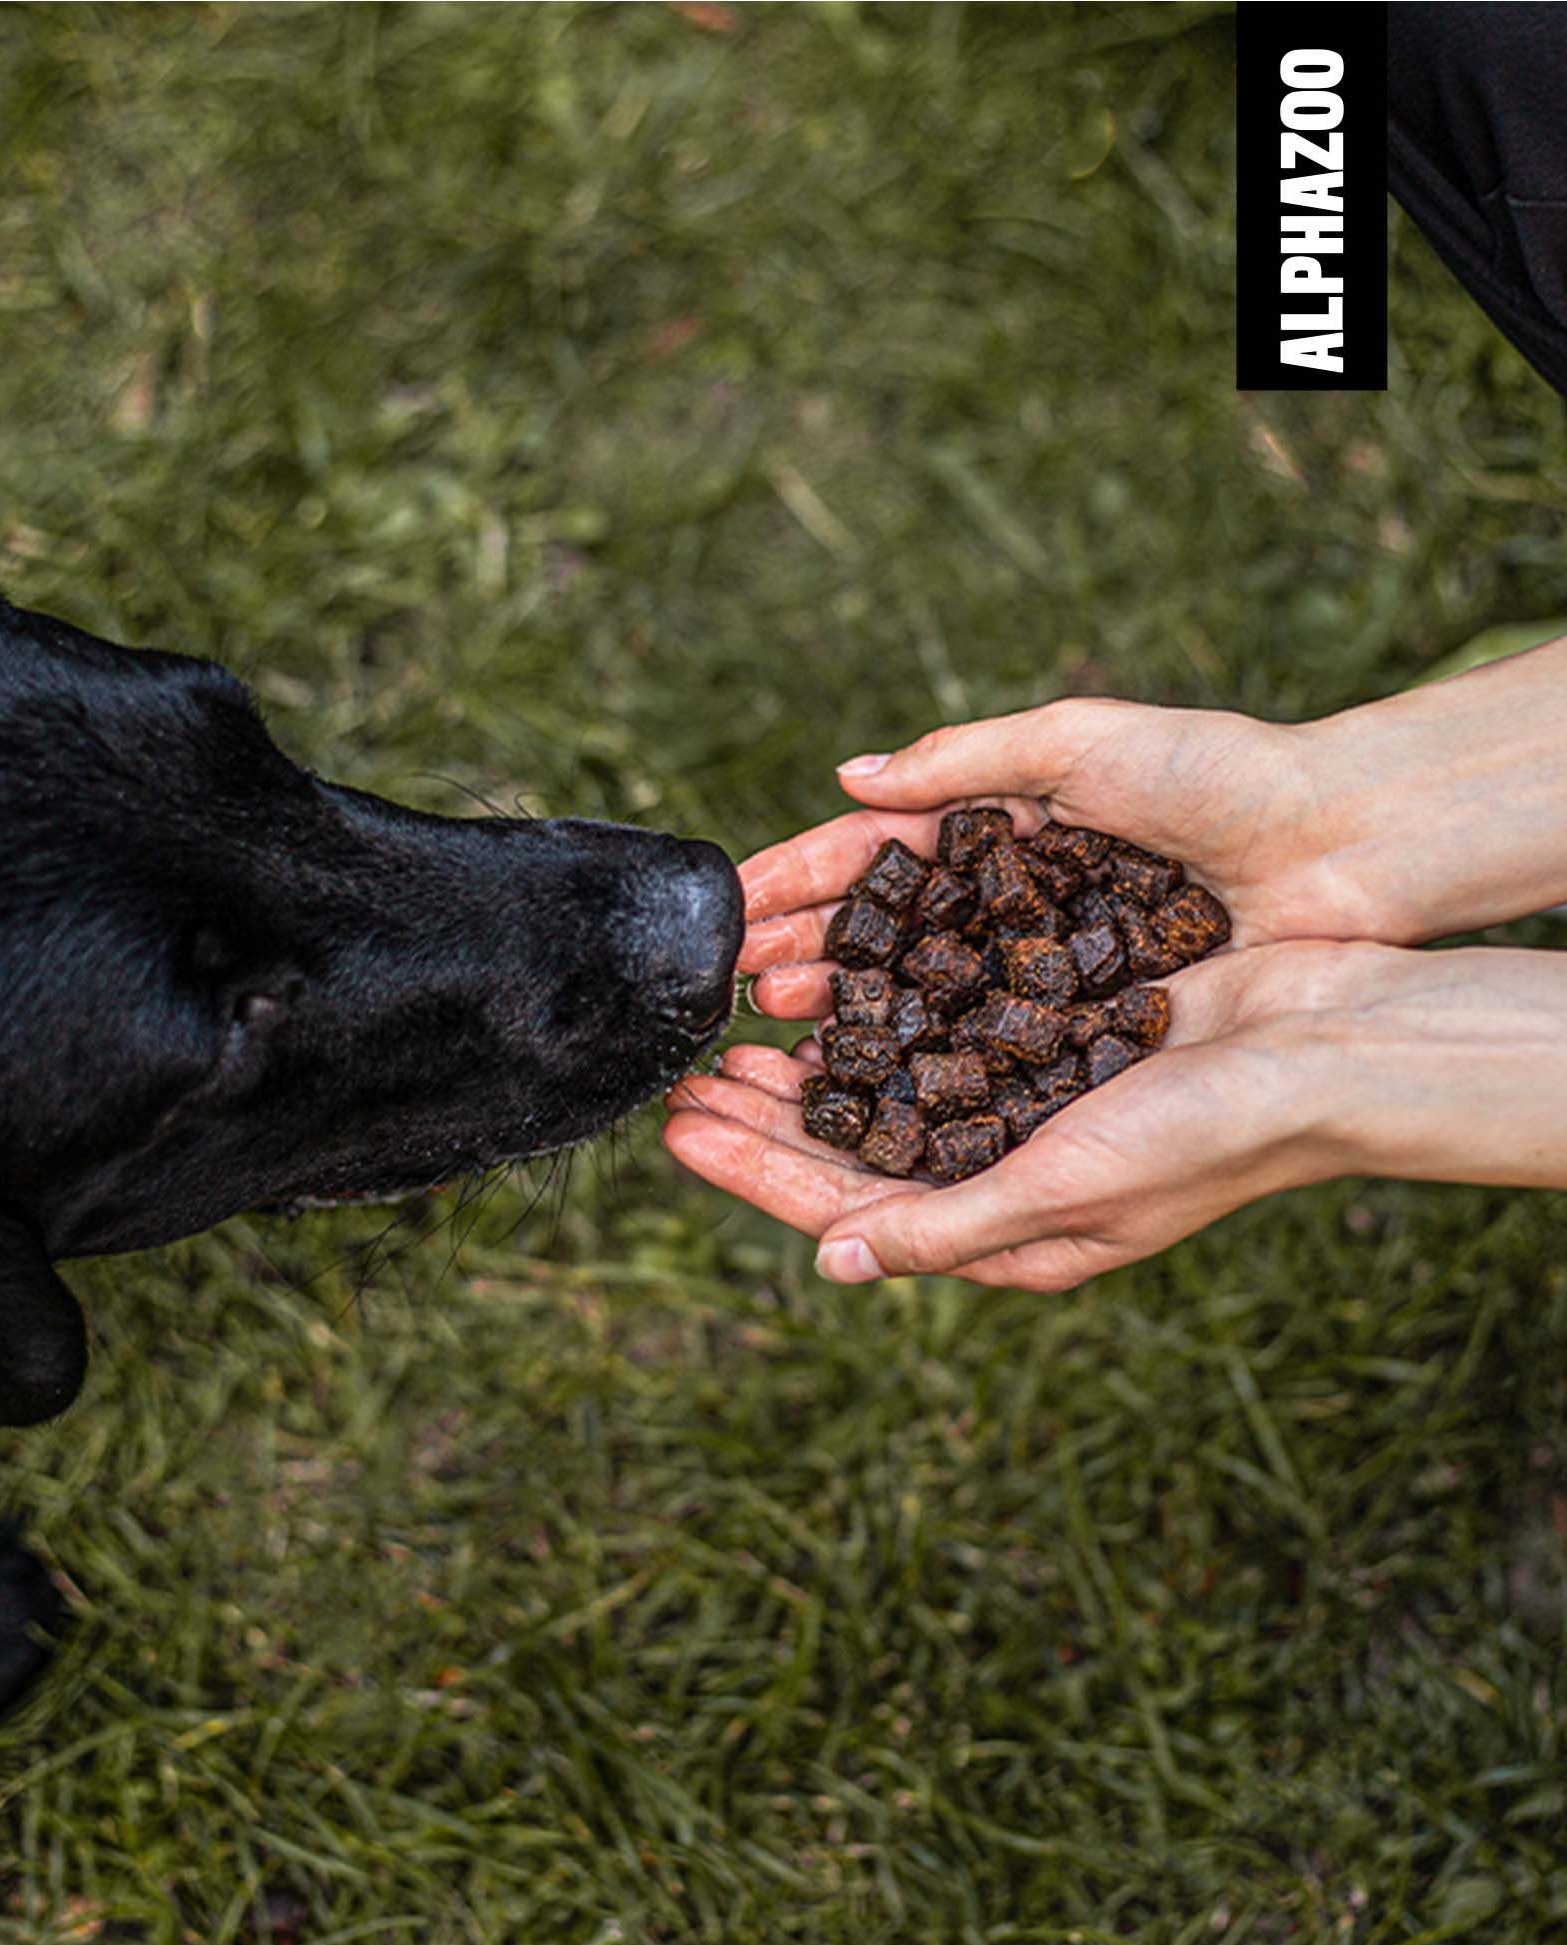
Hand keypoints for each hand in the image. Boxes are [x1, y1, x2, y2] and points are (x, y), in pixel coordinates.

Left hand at [664, 943, 1362, 1291]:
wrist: (1329, 1043)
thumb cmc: (1210, 1134)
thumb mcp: (1065, 1190)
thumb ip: (946, 1228)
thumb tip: (833, 1265)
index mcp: (1002, 1231)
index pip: (843, 1207)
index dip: (752, 1169)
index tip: (677, 1126)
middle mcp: (1002, 1172)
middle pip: (849, 1146)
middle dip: (762, 1113)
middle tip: (685, 1070)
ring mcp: (1024, 1105)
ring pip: (885, 1085)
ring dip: (813, 1059)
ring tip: (740, 1026)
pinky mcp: (1049, 1036)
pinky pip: (939, 1026)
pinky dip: (881, 1008)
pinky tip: (835, 985)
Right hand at [739, 699, 1347, 1021]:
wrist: (1342, 848)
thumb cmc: (1220, 777)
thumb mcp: (1079, 742)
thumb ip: (963, 760)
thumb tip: (848, 775)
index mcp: (993, 826)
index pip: (868, 853)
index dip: (796, 878)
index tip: (727, 905)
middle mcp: (1000, 905)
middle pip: (874, 936)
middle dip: (794, 956)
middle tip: (731, 986)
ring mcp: (1033, 971)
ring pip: (912, 999)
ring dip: (837, 1015)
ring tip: (774, 1030)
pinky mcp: (1078, 1027)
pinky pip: (980, 1047)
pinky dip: (916, 1062)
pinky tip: (864, 1079)